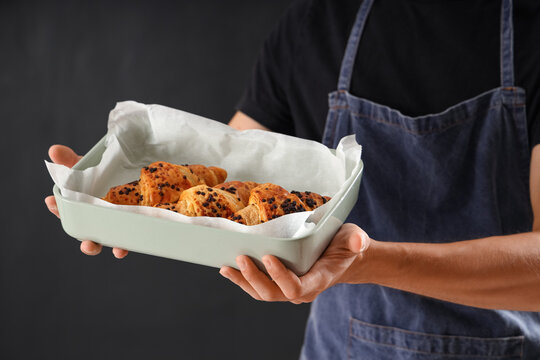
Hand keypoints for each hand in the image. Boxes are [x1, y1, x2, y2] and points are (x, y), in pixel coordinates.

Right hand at [44, 144, 128, 258]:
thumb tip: (54, 150)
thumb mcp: (89, 166)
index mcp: (80, 204)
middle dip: (84, 241)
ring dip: (99, 248)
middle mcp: (94, 219)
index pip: (64, 208)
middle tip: (86, 242)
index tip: (51, 201)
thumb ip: (71, 160)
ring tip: (99, 248)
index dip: (56, 206)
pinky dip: (122, 247)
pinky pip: (124, 242)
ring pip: (102, 242)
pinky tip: (121, 249)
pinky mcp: (128, 228)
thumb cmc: (104, 175)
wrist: (134, 177)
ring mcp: (110, 226)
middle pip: (84, 233)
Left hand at [219, 223, 369, 303]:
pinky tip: (229, 268)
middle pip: (273, 293)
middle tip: (241, 258)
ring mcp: (289, 288)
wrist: (344, 257)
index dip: (280, 277)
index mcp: (319, 279)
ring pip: (262, 293)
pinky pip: (259, 287)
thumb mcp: (355, 239)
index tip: (268, 257)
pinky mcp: (279, 283)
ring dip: (243, 281)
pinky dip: (243, 279)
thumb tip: (358, 241)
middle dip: (255, 278)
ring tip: (227, 267)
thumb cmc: (347, 246)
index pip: (296, 287)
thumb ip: (357, 241)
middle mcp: (302, 289)